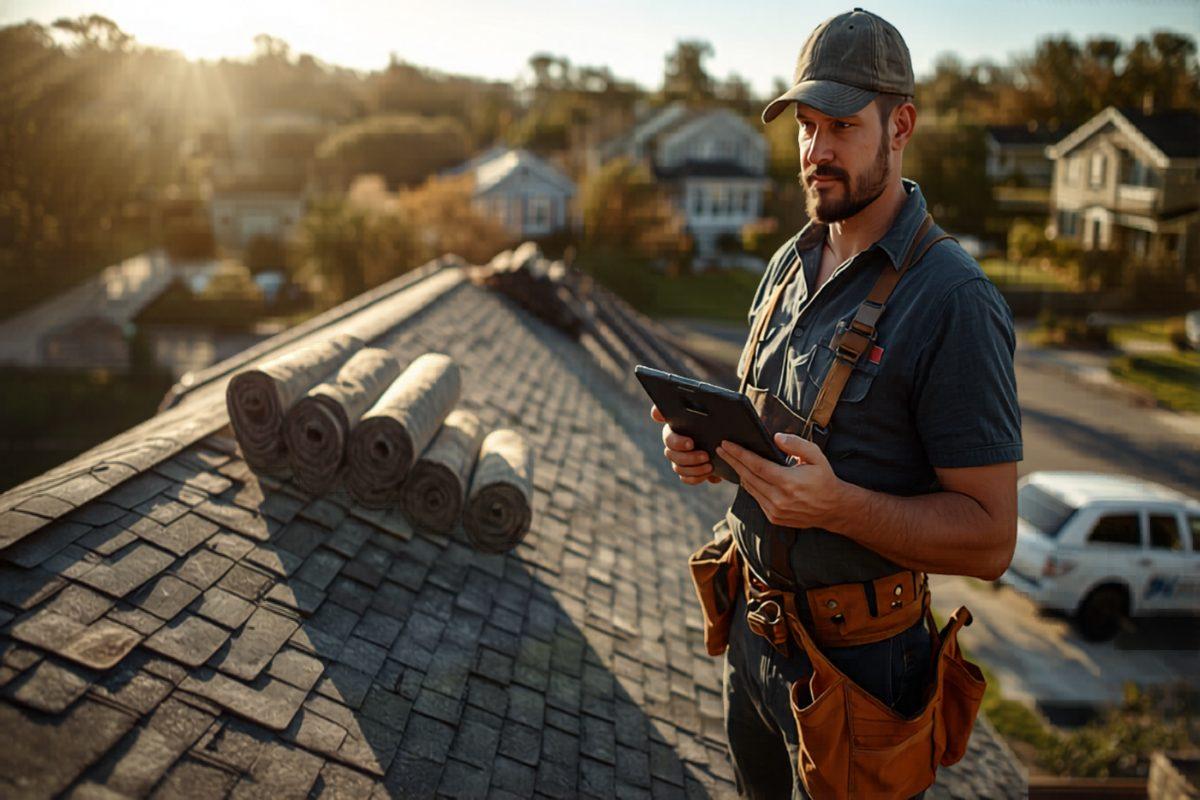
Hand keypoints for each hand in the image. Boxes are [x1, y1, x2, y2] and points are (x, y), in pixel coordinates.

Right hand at [650, 404, 722, 484]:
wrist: (722, 433)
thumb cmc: (708, 419)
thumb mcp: (701, 410)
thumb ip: (680, 408)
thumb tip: (655, 413)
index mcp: (672, 431)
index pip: (669, 439)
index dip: (678, 443)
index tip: (691, 443)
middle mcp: (673, 447)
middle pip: (673, 456)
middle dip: (689, 458)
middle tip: (706, 456)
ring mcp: (679, 461)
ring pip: (679, 469)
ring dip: (694, 470)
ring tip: (711, 466)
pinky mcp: (688, 472)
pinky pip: (687, 479)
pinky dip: (697, 478)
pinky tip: (711, 475)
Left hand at [716, 433, 844, 527]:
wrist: (833, 509)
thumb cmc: (824, 479)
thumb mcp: (816, 456)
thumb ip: (796, 444)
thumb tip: (775, 437)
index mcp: (789, 482)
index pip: (756, 466)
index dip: (739, 454)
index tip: (726, 444)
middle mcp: (779, 499)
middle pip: (748, 476)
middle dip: (733, 461)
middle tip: (721, 449)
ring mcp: (775, 511)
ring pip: (750, 488)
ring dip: (739, 473)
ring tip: (730, 459)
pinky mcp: (774, 518)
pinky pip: (756, 498)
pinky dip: (750, 486)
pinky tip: (746, 475)